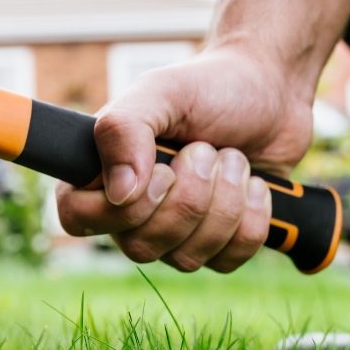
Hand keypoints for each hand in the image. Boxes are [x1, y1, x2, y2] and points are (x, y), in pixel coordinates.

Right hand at [55, 44, 315, 272]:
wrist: (271, 91)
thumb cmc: (208, 88)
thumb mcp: (162, 92)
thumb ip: (124, 130)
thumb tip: (120, 194)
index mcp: (100, 173)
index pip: (78, 219)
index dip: (122, 208)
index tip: (163, 171)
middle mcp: (130, 212)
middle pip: (140, 246)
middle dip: (189, 197)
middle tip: (207, 149)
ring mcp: (174, 235)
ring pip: (186, 259)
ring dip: (225, 203)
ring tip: (233, 158)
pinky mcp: (218, 246)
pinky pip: (227, 261)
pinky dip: (252, 219)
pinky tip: (255, 185)